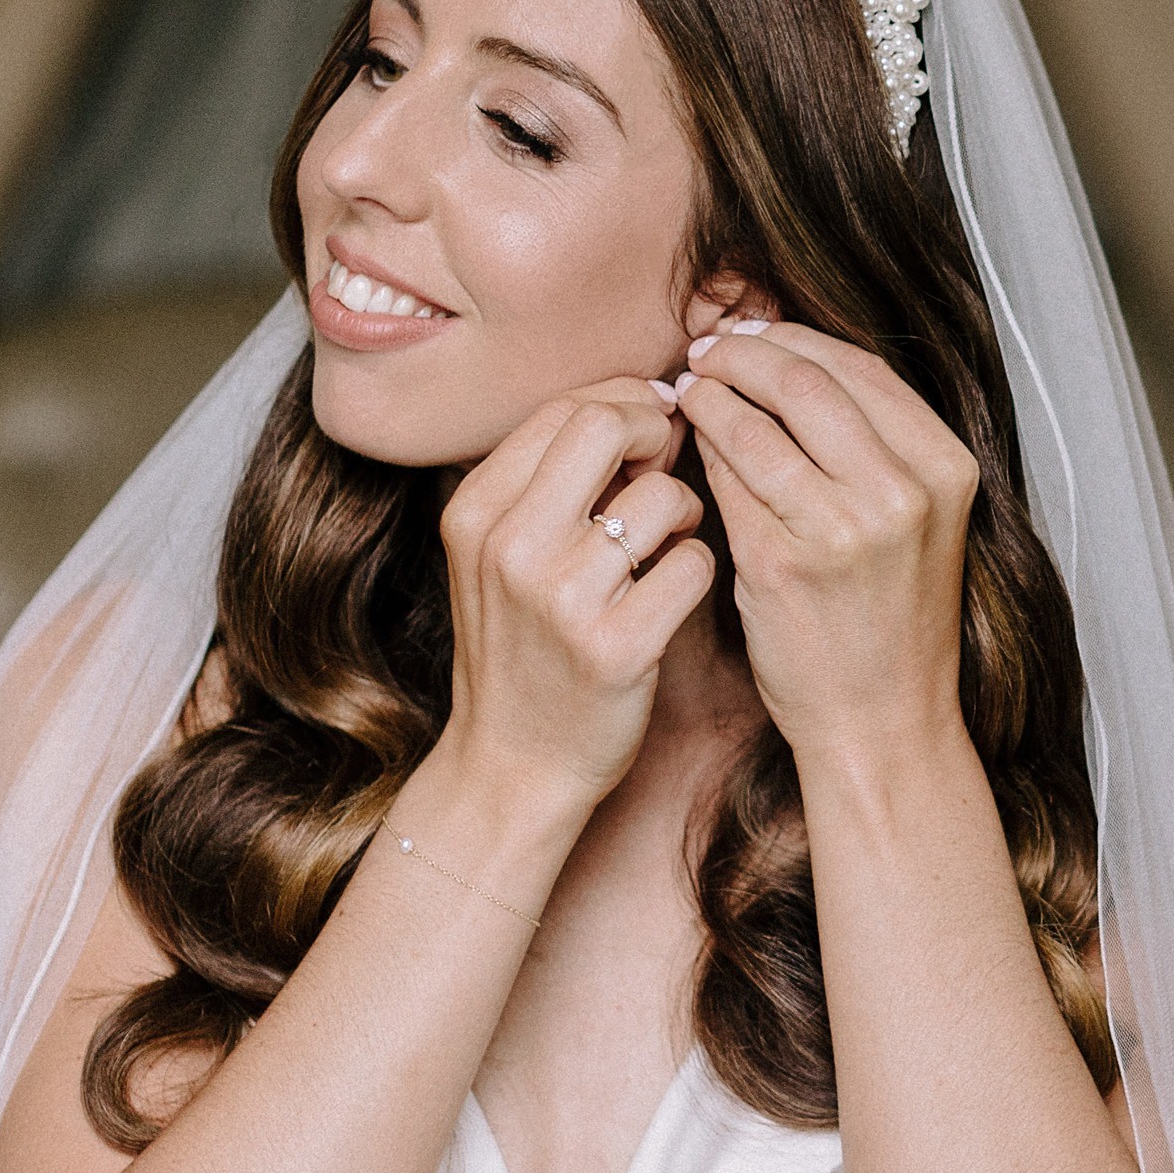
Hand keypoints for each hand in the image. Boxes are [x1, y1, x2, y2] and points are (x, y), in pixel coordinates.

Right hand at [431, 380, 714, 811]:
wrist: (513, 767)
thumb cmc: (523, 648)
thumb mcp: (500, 556)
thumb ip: (553, 481)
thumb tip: (646, 405)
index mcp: (476, 513)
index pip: (566, 408)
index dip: (627, 405)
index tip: (652, 429)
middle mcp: (511, 547)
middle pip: (607, 426)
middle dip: (658, 433)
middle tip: (670, 465)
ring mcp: (562, 600)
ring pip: (664, 496)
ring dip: (684, 513)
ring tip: (665, 546)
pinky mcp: (616, 648)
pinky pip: (694, 564)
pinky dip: (697, 571)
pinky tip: (672, 594)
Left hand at [671, 323, 979, 762]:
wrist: (883, 723)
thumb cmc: (890, 622)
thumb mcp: (915, 521)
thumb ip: (873, 446)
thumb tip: (789, 361)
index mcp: (945, 470)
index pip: (862, 368)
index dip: (796, 338)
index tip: (754, 332)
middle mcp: (902, 492)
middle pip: (809, 379)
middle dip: (746, 351)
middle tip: (708, 350)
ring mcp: (843, 528)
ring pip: (759, 420)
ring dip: (712, 391)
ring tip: (689, 387)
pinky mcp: (782, 563)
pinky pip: (728, 476)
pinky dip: (701, 445)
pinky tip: (686, 438)